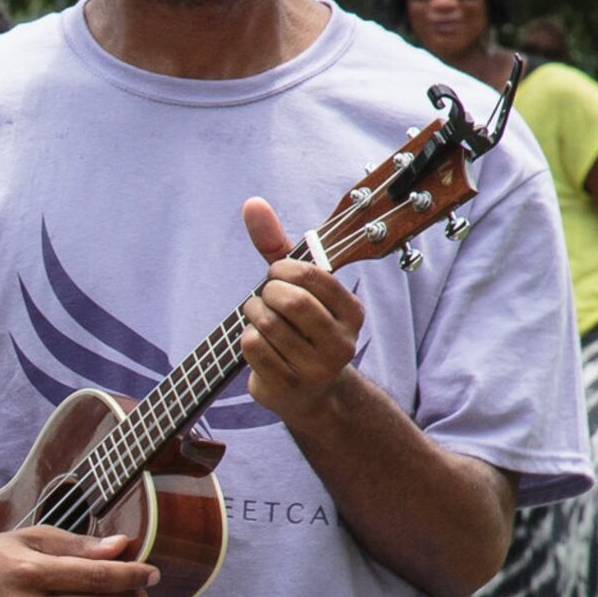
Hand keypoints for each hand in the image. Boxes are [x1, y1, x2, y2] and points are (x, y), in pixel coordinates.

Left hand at [235, 197, 367, 423]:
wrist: (309, 393)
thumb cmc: (300, 327)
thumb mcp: (298, 286)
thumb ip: (278, 246)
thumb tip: (251, 203)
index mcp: (352, 312)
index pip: (312, 275)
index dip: (282, 270)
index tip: (277, 275)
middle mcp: (341, 341)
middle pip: (290, 300)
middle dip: (266, 293)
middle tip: (265, 297)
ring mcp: (316, 367)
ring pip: (267, 323)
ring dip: (252, 314)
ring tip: (258, 317)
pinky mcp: (288, 384)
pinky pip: (253, 346)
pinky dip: (246, 336)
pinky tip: (257, 341)